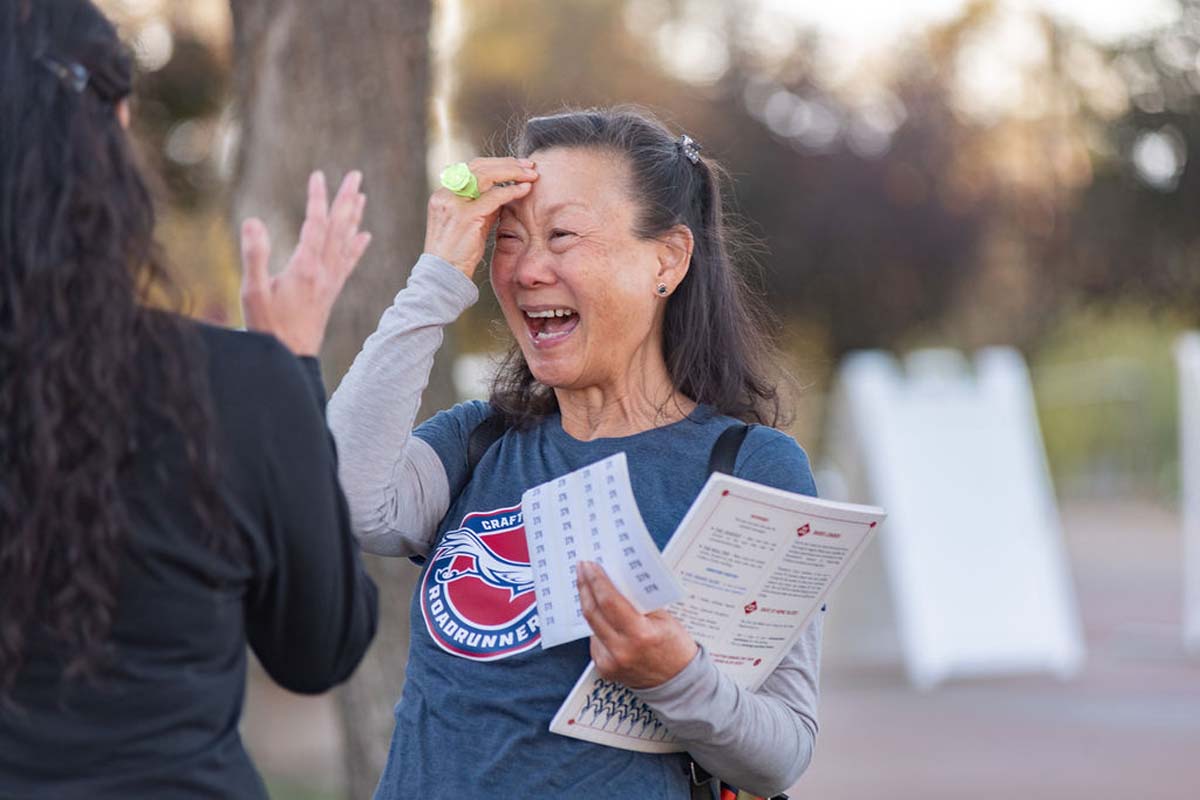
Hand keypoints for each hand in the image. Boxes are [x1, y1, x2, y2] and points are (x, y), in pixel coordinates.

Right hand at [239, 170, 371, 355]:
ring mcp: (329, 281)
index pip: (315, 224)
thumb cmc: (268, 327)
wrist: (291, 359)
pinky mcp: (330, 292)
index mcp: (305, 267)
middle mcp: (323, 271)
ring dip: (353, 217)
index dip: (317, 198)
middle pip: (338, 228)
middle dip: (346, 200)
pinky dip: (356, 247)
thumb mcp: (253, 292)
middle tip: (356, 175)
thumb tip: (253, 221)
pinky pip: (348, 263)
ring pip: (346, 242)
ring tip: (361, 196)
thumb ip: (254, 255)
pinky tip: (364, 236)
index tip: (318, 175)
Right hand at [424, 157, 537, 278]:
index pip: (472, 168)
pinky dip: (511, 191)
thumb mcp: (471, 222)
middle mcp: (445, 194)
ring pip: (486, 175)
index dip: (496, 163)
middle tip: (529, 165)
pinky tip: (525, 189)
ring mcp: (453, 203)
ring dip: (512, 172)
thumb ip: (483, 205)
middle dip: (507, 164)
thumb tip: (504, 192)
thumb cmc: (459, 253)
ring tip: (531, 174)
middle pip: (479, 166)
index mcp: (444, 193)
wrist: (444, 275)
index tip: (517, 165)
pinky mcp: (465, 216)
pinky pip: (493, 196)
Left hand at [577, 560, 698, 688]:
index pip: (610, 602)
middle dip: (585, 587)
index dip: (597, 581)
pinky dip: (597, 624)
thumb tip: (616, 580)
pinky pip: (595, 639)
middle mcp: (621, 651)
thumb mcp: (664, 619)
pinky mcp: (604, 669)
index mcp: (640, 635)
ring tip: (588, 585)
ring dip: (589, 604)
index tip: (589, 565)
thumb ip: (639, 602)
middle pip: (593, 613)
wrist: (677, 683)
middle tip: (582, 569)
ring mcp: (610, 662)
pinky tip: (599, 613)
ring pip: (591, 625)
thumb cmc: (675, 648)